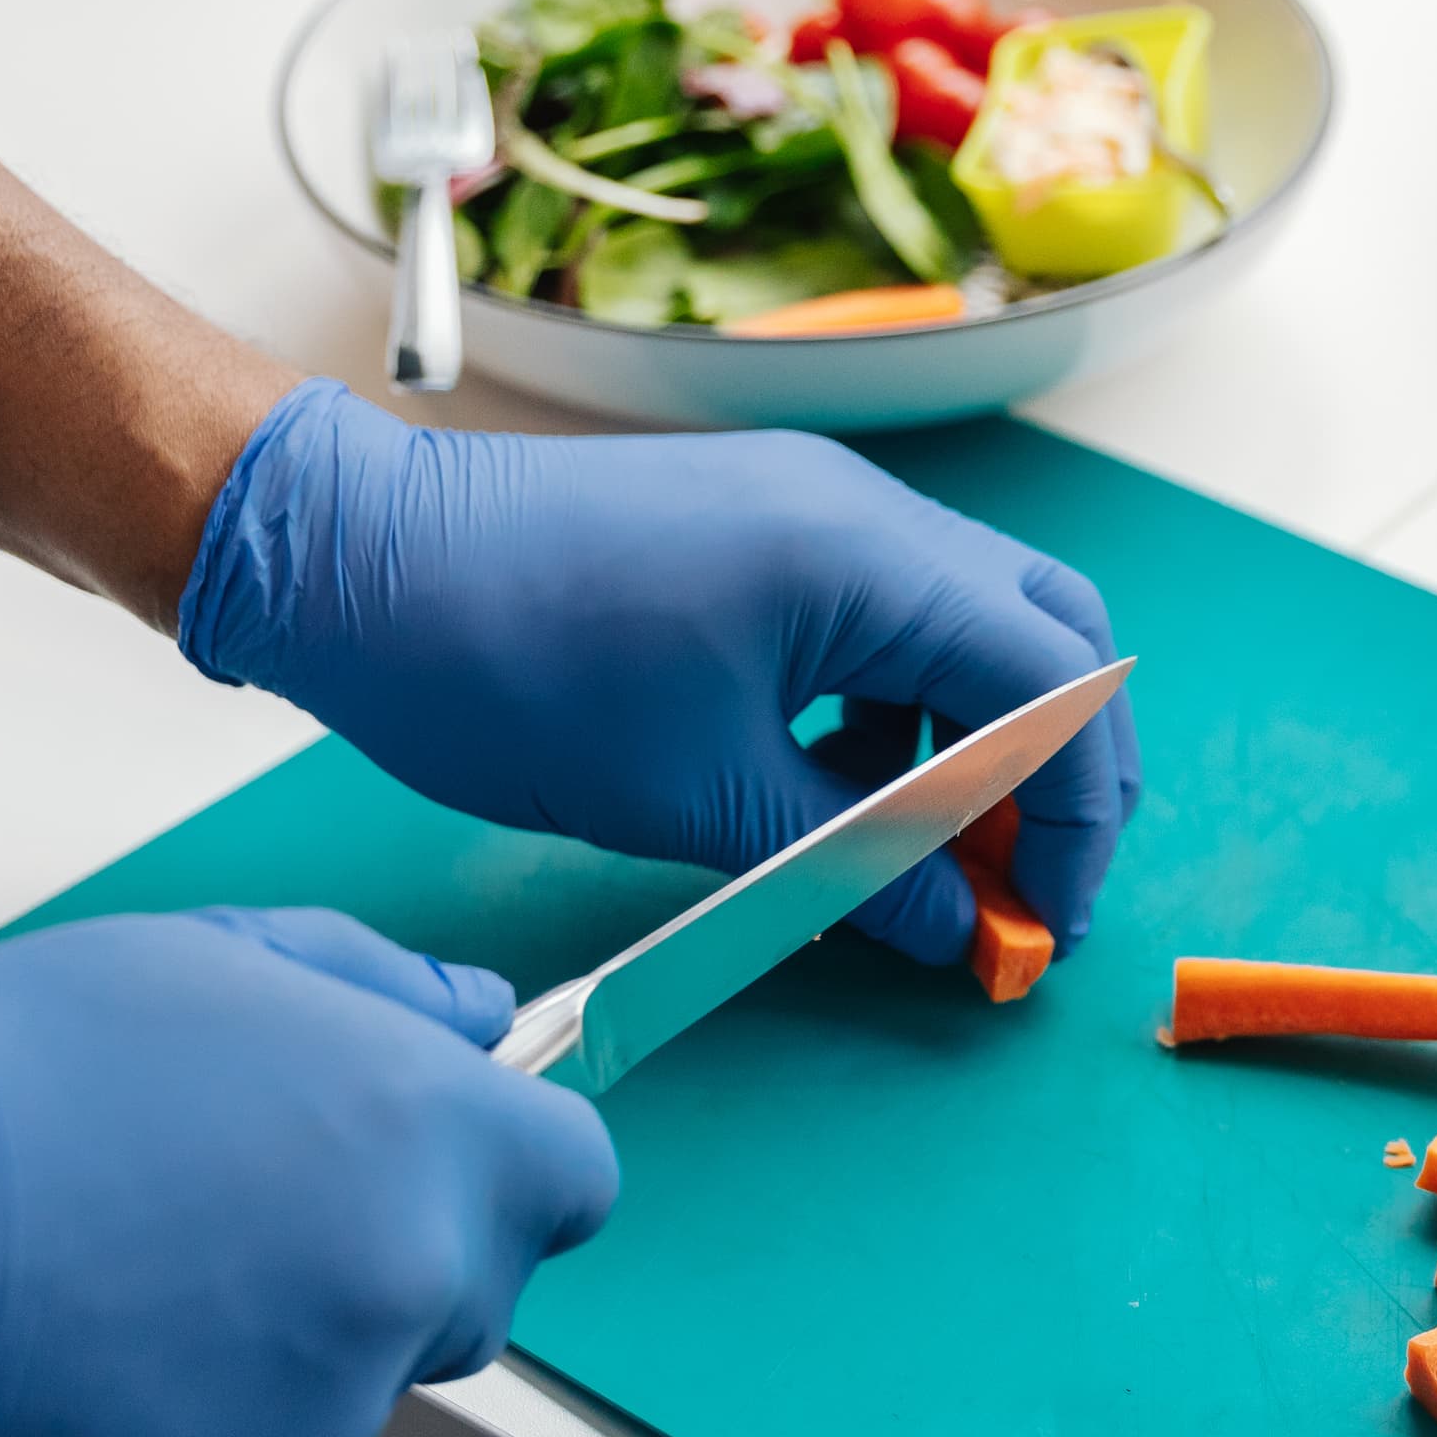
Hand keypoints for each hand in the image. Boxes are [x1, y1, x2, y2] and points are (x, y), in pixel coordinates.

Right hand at [0, 909, 615, 1436]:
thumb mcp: (189, 964)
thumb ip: (370, 988)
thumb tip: (477, 1017)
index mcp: (414, 1133)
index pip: (569, 1177)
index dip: (498, 1166)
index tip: (420, 1163)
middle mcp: (405, 1283)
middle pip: (470, 1291)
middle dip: (382, 1261)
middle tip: (215, 1225)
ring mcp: (334, 1426)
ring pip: (349, 1400)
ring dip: (272, 1365)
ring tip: (108, 1300)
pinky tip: (77, 1395)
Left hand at [174, 380, 1140, 964]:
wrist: (359, 561)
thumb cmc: (510, 669)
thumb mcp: (701, 801)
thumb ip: (855, 866)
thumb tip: (961, 931)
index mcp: (867, 562)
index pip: (1057, 685)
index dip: (1077, 815)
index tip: (1047, 922)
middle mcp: (864, 510)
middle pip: (1046, 632)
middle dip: (1060, 768)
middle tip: (1029, 885)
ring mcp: (812, 505)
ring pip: (970, 621)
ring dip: (978, 740)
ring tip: (932, 859)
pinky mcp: (761, 523)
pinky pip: (885, 612)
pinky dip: (900, 707)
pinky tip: (842, 793)